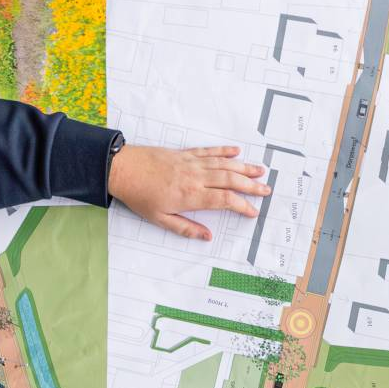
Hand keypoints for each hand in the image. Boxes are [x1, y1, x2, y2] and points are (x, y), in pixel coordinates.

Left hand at [110, 144, 272, 240]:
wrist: (122, 169)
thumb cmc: (139, 196)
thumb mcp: (160, 219)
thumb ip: (185, 228)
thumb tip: (206, 236)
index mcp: (190, 195)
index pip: (225, 200)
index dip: (242, 206)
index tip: (253, 211)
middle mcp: (195, 177)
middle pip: (230, 180)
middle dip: (251, 186)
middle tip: (266, 190)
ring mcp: (191, 163)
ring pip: (224, 164)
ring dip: (244, 167)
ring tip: (260, 170)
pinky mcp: (185, 153)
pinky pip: (209, 151)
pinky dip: (224, 151)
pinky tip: (236, 151)